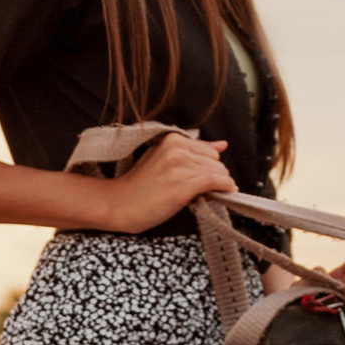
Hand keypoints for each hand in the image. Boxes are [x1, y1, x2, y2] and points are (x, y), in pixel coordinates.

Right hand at [92, 132, 238, 231]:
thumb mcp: (164, 159)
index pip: (209, 151)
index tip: (197, 180)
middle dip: (213, 176)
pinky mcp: (183, 185)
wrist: (119, 205)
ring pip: (219, 172)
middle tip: (197, 190)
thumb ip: (195, 151)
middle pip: (216, 162)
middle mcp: (176, 149)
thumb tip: (223, 144)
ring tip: (200, 195)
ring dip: (218, 186)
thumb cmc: (140, 187)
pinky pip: (217, 182)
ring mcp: (179, 167)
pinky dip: (225, 188)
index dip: (207, 168)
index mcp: (172, 140)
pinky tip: (224, 194)